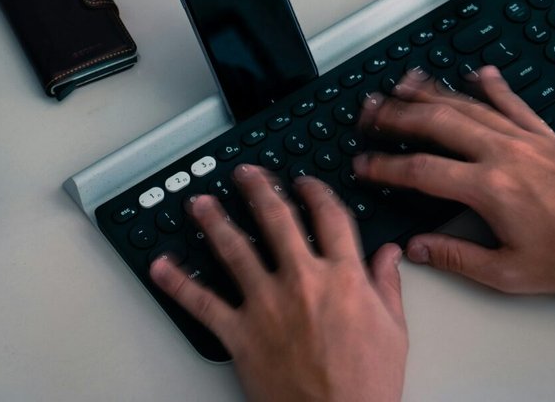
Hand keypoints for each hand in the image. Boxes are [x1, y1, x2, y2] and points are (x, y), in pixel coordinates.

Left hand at [150, 165, 406, 401]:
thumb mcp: (393, 332)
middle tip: (245, 173)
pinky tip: (162, 266)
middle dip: (258, 188)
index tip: (305, 183)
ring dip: (213, 220)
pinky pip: (202, 302)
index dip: (315, 192)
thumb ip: (388, 286)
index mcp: (343, 277)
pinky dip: (177, 283)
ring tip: (200, 202)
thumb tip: (389, 254)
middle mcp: (302, 281)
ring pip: (233, 248)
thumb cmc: (366, 388)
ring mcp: (267, 305)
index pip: (328, 216)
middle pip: (275, 218)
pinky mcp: (240, 334)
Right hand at [355, 67, 554, 295]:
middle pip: (434, 122)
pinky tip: (476, 72)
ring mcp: (523, 138)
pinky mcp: (544, 134)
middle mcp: (502, 153)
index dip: (384, 166)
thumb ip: (458, 257)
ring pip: (465, 104)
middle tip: (368, 113)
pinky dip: (490, 84)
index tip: (363, 165)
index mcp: (489, 188)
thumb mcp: (512, 274)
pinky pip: (510, 101)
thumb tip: (418, 248)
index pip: (420, 171)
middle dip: (394, 115)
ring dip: (428, 93)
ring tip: (399, 85)